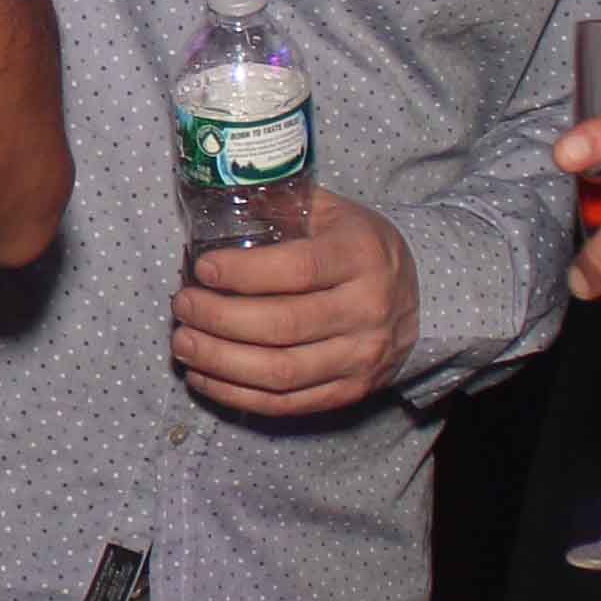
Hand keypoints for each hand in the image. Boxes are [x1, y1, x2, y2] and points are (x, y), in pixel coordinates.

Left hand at [171, 187, 421, 414]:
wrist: (418, 296)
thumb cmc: (357, 247)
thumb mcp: (332, 213)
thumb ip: (281, 204)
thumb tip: (217, 195)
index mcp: (361, 256)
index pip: (296, 270)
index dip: (242, 273)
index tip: (202, 269)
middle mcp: (368, 309)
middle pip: (281, 325)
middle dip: (218, 319)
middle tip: (182, 306)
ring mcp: (362, 357)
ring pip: (279, 372)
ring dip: (219, 361)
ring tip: (183, 343)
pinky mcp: (351, 392)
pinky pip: (286, 404)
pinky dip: (236, 394)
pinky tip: (204, 376)